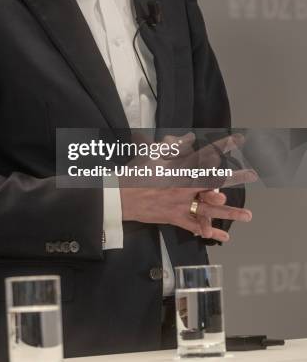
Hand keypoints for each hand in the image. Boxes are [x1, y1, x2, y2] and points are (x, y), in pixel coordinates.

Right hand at [119, 132, 253, 241]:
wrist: (120, 196)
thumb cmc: (135, 173)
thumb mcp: (152, 153)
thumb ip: (173, 146)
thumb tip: (189, 138)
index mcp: (178, 168)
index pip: (205, 155)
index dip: (222, 146)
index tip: (237, 141)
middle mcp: (183, 186)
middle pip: (214, 181)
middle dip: (235, 177)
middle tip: (253, 175)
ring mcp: (180, 204)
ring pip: (209, 209)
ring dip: (230, 213)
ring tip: (248, 216)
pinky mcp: (174, 217)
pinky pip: (194, 226)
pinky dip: (209, 232)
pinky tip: (223, 237)